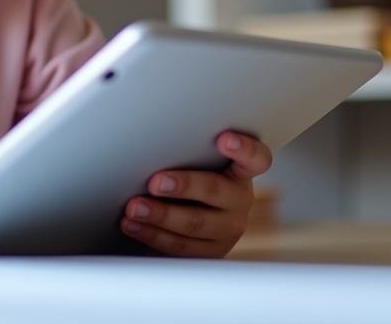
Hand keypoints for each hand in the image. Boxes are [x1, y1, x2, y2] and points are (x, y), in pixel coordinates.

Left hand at [120, 131, 272, 256]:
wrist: (199, 217)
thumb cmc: (196, 178)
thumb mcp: (201, 163)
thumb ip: (190, 154)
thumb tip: (150, 144)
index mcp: (241, 172)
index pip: (256, 158)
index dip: (244, 149)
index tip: (224, 139)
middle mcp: (240, 200)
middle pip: (214, 190)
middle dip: (183, 186)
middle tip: (155, 182)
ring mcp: (228, 230)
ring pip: (194, 224)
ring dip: (160, 215)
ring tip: (134, 208)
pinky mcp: (211, 252)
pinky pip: (181, 246)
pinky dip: (153, 235)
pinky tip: (134, 225)